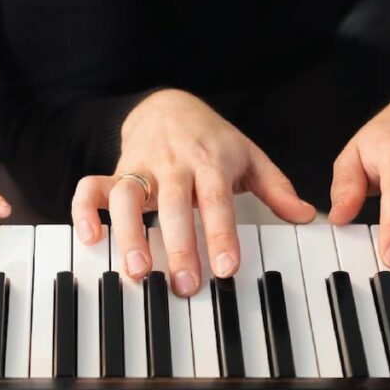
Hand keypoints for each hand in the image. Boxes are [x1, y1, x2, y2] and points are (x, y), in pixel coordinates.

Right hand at [72, 89, 315, 296]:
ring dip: (129, 233)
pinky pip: (91, 187)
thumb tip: (305, 215)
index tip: (227, 267)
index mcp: (210, 162)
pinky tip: (90, 238)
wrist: (168, 105)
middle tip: (184, 284)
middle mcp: (173, 164)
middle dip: (179, 245)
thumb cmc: (211, 139)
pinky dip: (85, 210)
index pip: (217, 200)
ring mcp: (141, 167)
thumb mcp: (248, 156)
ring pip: (127, 196)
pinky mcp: (114, 170)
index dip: (221, 233)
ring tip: (137, 270)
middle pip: (173, 204)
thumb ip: (276, 187)